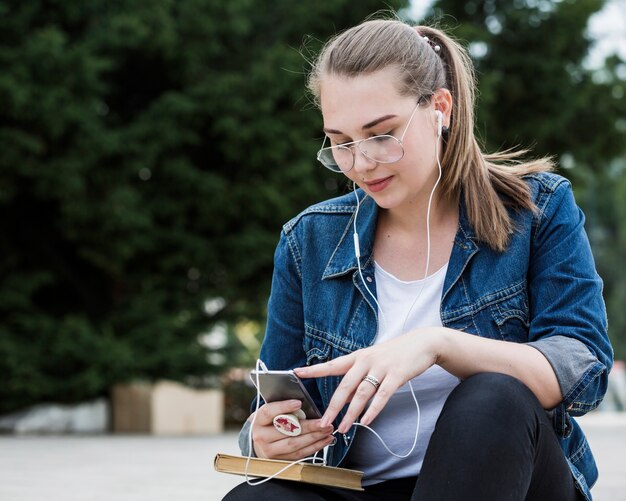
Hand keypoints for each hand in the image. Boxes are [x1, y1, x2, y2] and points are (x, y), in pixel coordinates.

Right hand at [250, 399, 334, 459]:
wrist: (261, 442)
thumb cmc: (270, 422)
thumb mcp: (271, 411)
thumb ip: (282, 407)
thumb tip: (302, 401)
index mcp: (258, 420)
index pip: (269, 412)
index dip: (283, 407)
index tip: (299, 403)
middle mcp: (261, 437)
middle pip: (286, 431)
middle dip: (309, 426)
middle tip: (324, 421)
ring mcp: (270, 451)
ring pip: (295, 444)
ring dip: (315, 437)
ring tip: (327, 430)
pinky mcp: (280, 460)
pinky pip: (300, 454)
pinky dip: (315, 446)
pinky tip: (325, 439)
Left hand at [294, 329, 440, 432]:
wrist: (422, 343)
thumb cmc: (396, 353)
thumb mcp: (374, 360)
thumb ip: (359, 377)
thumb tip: (346, 397)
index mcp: (358, 356)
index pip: (332, 364)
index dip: (315, 369)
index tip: (297, 373)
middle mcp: (366, 361)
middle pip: (345, 386)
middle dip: (333, 406)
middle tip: (323, 422)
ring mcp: (381, 368)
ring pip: (361, 394)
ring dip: (351, 413)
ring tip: (343, 428)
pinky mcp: (396, 375)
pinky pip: (382, 396)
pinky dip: (373, 410)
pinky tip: (366, 421)